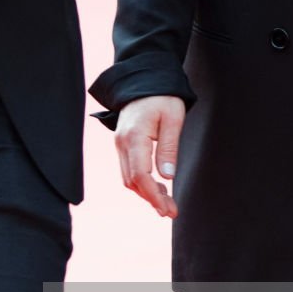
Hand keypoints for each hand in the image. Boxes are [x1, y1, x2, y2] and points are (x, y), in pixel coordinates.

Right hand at [114, 96, 186, 217]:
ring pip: (128, 179)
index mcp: (134, 136)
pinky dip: (141, 183)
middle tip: (172, 211)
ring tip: (167, 203)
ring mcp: (120, 144)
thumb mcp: (173, 119)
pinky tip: (157, 188)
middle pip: (132, 181)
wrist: (145, 80)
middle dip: (151, 199)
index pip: (140, 175)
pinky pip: (128, 170)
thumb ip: (168, 148)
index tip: (168, 209)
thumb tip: (167, 177)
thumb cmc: (162, 97)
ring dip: (146, 193)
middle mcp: (122, 143)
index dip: (153, 196)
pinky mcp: (123, 144)